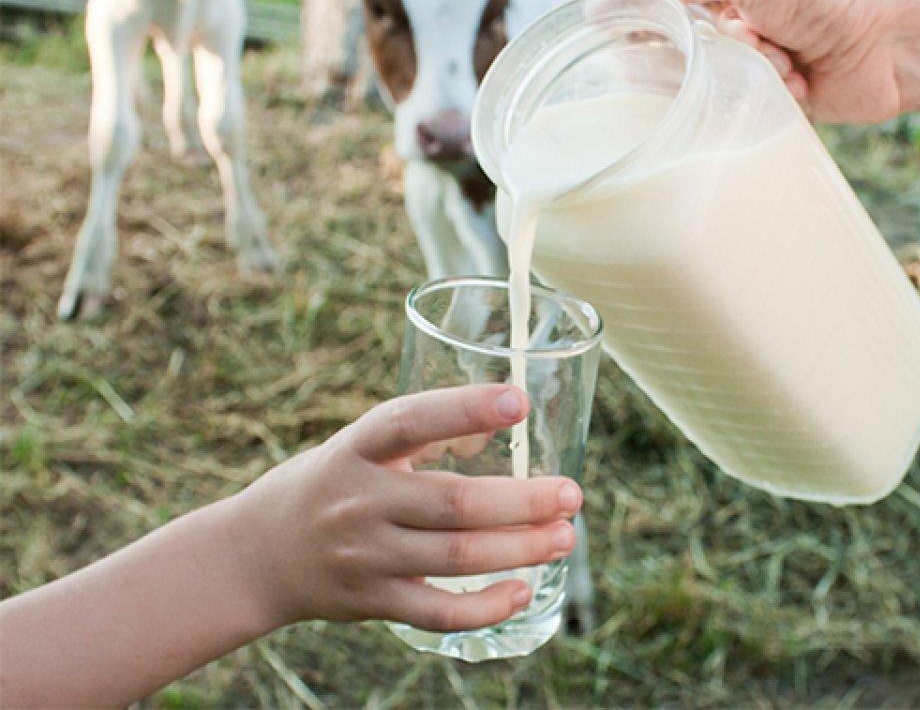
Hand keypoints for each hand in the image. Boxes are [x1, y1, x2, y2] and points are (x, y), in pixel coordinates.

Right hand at [227, 384, 581, 631]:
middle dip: (523, 500)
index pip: (410, 420)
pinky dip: (484, 606)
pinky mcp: (371, 602)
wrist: (255, 556)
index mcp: (357, 448)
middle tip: (572, 495)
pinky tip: (521, 591)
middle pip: (453, 502)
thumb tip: (503, 420)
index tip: (518, 400)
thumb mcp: (359, 446)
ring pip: (456, 557)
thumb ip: (423, 435)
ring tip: (563, 537)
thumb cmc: (330, 485)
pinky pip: (437, 611)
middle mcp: (359, 500)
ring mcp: (364, 556)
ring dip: (519, 548)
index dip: (464, 409)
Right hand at [619, 0, 907, 122]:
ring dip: (744, 75)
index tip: (701, 26)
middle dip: (712, 51)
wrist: (904, 38)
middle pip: (663, 44)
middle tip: (758, 38)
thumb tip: (594, 10)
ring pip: (695, 82)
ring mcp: (733, 41)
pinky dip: (764, 98)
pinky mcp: (755, 85)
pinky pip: (727, 108)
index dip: (660, 19)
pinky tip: (799, 80)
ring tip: (787, 59)